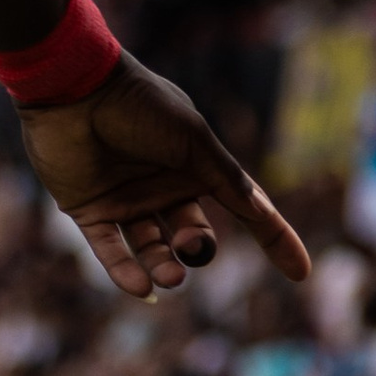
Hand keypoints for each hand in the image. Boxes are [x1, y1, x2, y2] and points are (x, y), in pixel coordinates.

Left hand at [18, 55, 310, 299]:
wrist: (74, 88)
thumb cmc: (139, 106)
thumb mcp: (194, 141)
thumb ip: (227, 179)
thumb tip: (263, 212)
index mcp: (196, 166)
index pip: (244, 209)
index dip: (274, 238)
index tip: (301, 273)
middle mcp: (163, 186)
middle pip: (192, 235)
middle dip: (196, 248)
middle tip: (191, 246)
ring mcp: (126, 200)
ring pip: (152, 249)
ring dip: (163, 267)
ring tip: (169, 278)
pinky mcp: (88, 210)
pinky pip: (110, 251)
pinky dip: (125, 272)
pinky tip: (141, 287)